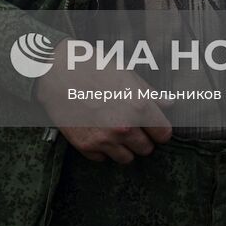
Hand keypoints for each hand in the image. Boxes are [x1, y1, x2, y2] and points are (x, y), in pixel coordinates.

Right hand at [34, 39, 171, 163]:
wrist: (56, 71)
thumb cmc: (92, 66)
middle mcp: (124, 127)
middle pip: (147, 149)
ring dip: (124, 147)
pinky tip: (97, 131)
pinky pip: (103, 158)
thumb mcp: (126, 74)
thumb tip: (169, 104)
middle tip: (131, 126)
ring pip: (127, 159)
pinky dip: (102, 149)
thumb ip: (150, 93)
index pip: (164, 134)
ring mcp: (104, 139)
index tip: (153, 126)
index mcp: (139, 107)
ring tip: (114, 130)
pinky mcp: (86, 146)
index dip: (159, 129)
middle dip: (142, 139)